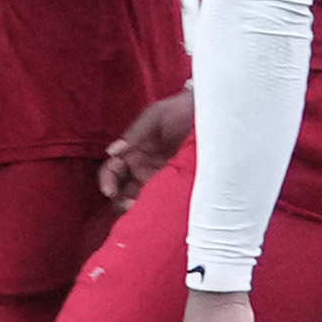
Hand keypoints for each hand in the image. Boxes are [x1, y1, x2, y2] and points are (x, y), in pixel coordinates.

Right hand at [99, 88, 195, 205]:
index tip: (109, 190)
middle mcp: (144, 167)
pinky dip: (156, 207)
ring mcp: (161, 177)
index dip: (107, 180)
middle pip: (123, 189)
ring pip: (141, 198)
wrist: (214, 113)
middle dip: (120, 200)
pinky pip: (162, 199)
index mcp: (134, 150)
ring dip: (137, 207)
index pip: (113, 169)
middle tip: (129, 205)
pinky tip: (158, 210)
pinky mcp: (178, 184)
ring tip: (142, 211)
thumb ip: (134, 134)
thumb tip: (112, 152)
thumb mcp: (155, 116)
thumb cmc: (181, 109)